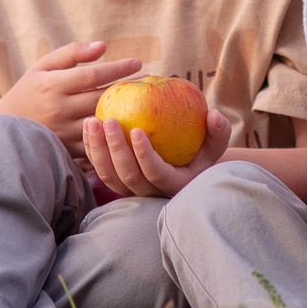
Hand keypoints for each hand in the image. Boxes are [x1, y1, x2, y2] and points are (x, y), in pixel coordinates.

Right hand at [0, 40, 143, 148]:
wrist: (5, 129)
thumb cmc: (29, 91)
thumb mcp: (43, 66)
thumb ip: (72, 53)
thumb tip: (103, 46)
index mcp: (52, 85)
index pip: (92, 75)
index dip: (117, 68)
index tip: (138, 62)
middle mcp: (58, 109)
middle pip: (101, 99)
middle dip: (128, 90)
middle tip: (151, 82)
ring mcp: (63, 132)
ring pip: (102, 124)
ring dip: (126, 114)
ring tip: (147, 104)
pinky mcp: (68, 150)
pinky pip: (97, 144)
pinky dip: (115, 136)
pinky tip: (132, 127)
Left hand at [83, 106, 231, 198]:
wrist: (183, 169)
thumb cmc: (201, 153)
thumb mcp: (215, 145)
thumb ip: (219, 132)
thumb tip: (214, 114)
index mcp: (173, 185)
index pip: (155, 174)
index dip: (145, 155)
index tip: (137, 130)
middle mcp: (149, 193)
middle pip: (126, 176)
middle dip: (114, 148)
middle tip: (109, 119)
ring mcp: (130, 191)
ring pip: (108, 175)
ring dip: (97, 148)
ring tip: (92, 120)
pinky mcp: (116, 184)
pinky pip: (98, 168)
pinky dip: (90, 149)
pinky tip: (88, 125)